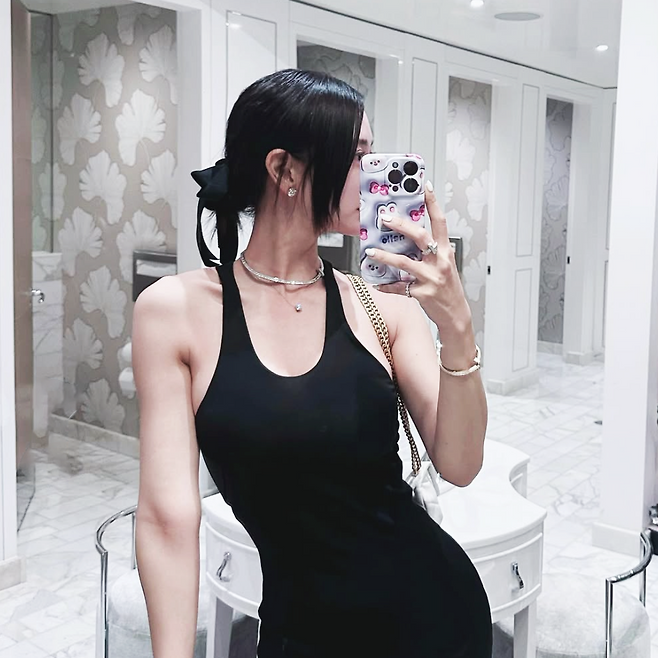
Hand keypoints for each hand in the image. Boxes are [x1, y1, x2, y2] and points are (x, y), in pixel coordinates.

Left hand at [365, 181, 471, 336]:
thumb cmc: (448, 287)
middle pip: (420, 237)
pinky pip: (399, 287)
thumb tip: (409, 236)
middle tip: (384, 217)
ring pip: (404, 263)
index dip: (433, 204)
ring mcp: (431, 278)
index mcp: (445, 251)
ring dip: (385, 256)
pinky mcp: (421, 293)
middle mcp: (440, 262)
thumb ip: (430, 250)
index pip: (440, 222)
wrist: (455, 313)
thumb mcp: (444, 264)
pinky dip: (386, 285)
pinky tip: (376, 282)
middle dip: (401, 225)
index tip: (425, 187)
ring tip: (371, 252)